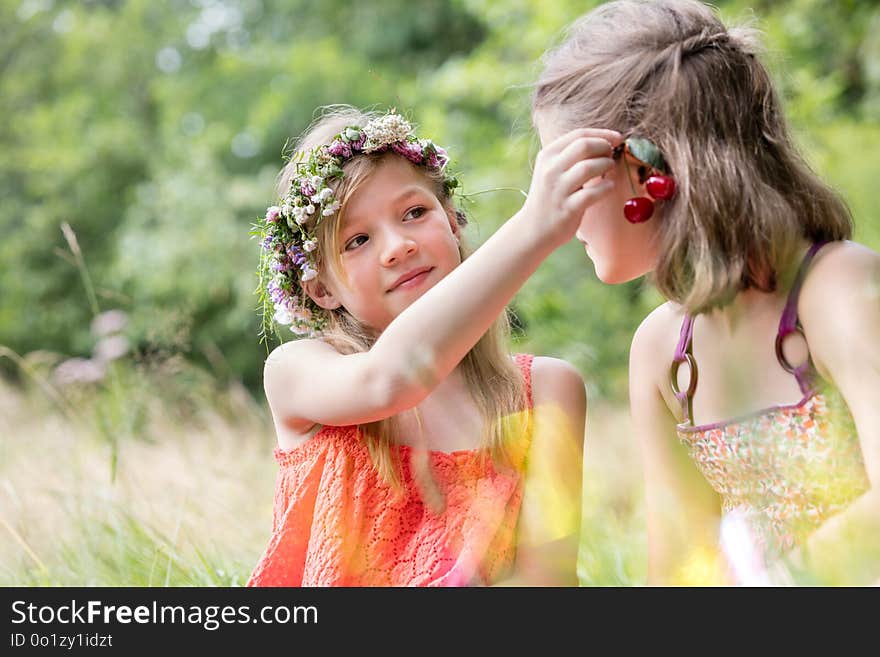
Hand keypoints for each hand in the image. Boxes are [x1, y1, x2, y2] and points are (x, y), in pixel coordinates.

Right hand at [521, 128, 621, 247]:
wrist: (533, 228)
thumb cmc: (550, 197)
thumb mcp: (553, 170)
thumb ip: (572, 156)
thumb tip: (604, 143)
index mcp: (548, 155)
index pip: (579, 134)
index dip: (602, 134)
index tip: (617, 138)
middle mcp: (551, 169)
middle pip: (584, 145)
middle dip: (604, 147)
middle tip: (612, 155)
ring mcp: (558, 189)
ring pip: (589, 167)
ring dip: (606, 165)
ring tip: (609, 170)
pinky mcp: (567, 208)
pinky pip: (592, 193)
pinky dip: (606, 187)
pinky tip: (609, 187)